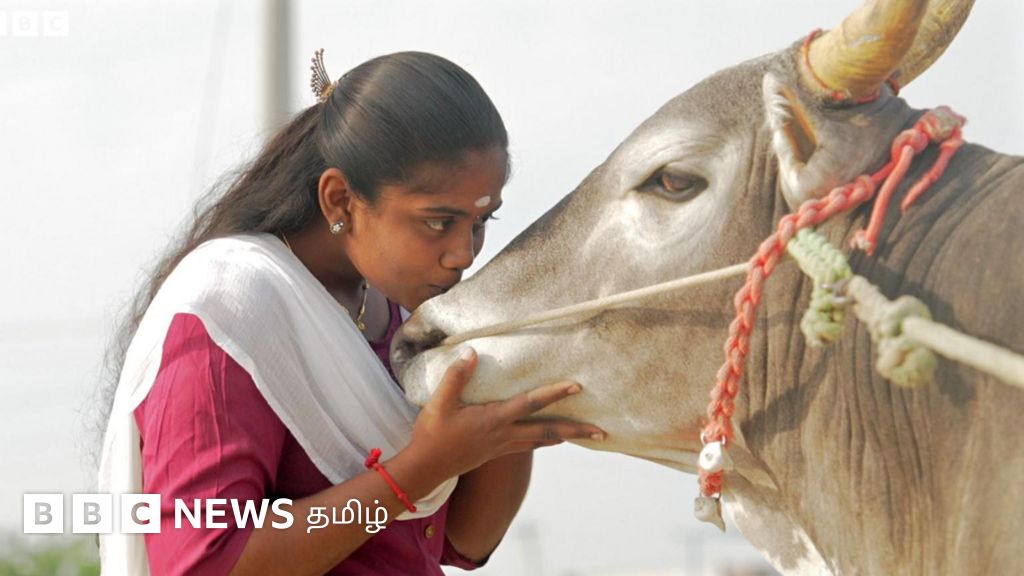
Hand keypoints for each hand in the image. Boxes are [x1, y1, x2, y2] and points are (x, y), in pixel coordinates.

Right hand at [408, 347, 604, 479]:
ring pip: (541, 441)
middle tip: (601, 430)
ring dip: (565, 436)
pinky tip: (553, 440)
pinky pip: (529, 445)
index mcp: (494, 420)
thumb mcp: (439, 403)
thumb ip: (456, 376)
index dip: (554, 394)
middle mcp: (504, 435)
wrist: (425, 468)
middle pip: (547, 431)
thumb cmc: (432, 434)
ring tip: (586, 433)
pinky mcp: (498, 453)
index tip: (576, 385)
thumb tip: (472, 352)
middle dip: (575, 430)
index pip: (530, 404)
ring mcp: (503, 446)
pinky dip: (546, 441)